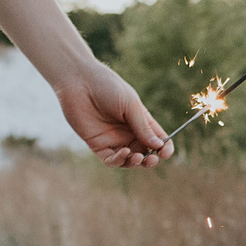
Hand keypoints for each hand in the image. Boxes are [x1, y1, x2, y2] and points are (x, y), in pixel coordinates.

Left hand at [56, 61, 171, 167]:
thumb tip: (159, 146)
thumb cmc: (107, 88)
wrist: (80, 83)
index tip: (165, 152)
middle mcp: (128, 132)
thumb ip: (143, 127)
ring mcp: (113, 140)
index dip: (164, 148)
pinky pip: (111, 160)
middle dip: (151, 159)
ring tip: (137, 157)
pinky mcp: (98, 145)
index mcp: (141, 121)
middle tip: (152, 159)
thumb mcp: (130, 106)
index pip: (157, 139)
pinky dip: (119, 161)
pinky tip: (124, 154)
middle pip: (145, 153)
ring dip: (135, 163)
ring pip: (129, 160)